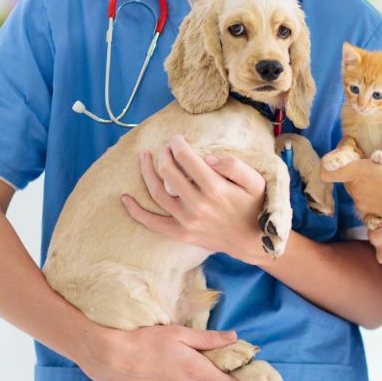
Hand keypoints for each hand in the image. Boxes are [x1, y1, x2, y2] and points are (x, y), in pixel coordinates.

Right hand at [79, 324, 244, 380]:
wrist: (114, 358)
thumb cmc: (148, 340)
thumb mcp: (180, 333)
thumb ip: (209, 338)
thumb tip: (233, 338)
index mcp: (196, 370)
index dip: (239, 380)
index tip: (242, 369)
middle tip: (221, 367)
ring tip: (202, 368)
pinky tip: (183, 373)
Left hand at [122, 135, 266, 262]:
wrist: (254, 242)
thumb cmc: (256, 206)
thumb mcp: (256, 181)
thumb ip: (233, 166)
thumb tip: (207, 158)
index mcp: (215, 188)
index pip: (187, 159)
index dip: (178, 144)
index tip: (177, 138)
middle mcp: (198, 205)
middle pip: (169, 173)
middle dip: (163, 154)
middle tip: (164, 147)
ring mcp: (187, 221)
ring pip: (158, 193)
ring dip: (147, 172)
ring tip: (143, 158)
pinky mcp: (182, 234)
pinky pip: (154, 223)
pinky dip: (137, 212)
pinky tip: (125, 198)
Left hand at [321, 112, 381, 238]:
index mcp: (362, 173)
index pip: (328, 172)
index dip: (330, 163)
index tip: (343, 156)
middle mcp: (357, 189)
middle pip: (342, 175)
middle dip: (352, 167)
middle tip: (372, 161)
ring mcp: (362, 202)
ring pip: (351, 186)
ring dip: (360, 179)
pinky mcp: (368, 212)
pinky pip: (359, 197)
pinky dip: (367, 191)